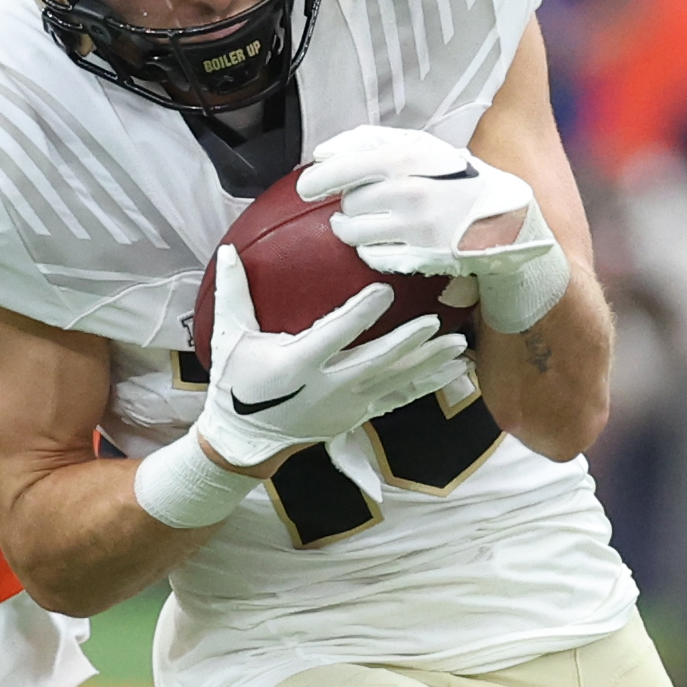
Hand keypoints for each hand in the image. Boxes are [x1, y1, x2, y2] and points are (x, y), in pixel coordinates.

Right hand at [197, 245, 467, 470]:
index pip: (332, 336)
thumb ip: (233, 293)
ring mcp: (346, 405)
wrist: (245, 437)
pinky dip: (428, 385)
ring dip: (428, 363)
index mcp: (295, 365)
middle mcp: (325, 388)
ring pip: (394, 382)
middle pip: (374, 362)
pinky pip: (399, 398)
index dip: (359, 315)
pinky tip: (454, 370)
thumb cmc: (237, 381)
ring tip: (458, 345)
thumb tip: (228, 248)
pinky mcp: (357, 415)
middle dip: (406, 343)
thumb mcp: (229, 337)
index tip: (384, 291)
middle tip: (433, 322)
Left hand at [298, 125, 569, 333]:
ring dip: (351, 229)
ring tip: (366, 223)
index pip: (344, 167)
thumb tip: (321, 152)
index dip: (318, 179)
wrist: (505, 217)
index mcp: (407, 157)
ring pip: (353, 232)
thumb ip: (370, 141)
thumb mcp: (422, 146)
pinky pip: (371, 256)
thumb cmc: (455, 177)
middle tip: (365, 203)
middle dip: (349, 204)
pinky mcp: (419, 256)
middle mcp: (408, 191)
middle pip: (348, 202)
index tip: (307, 187)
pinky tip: (386, 241)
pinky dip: (370, 249)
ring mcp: (413, 227)